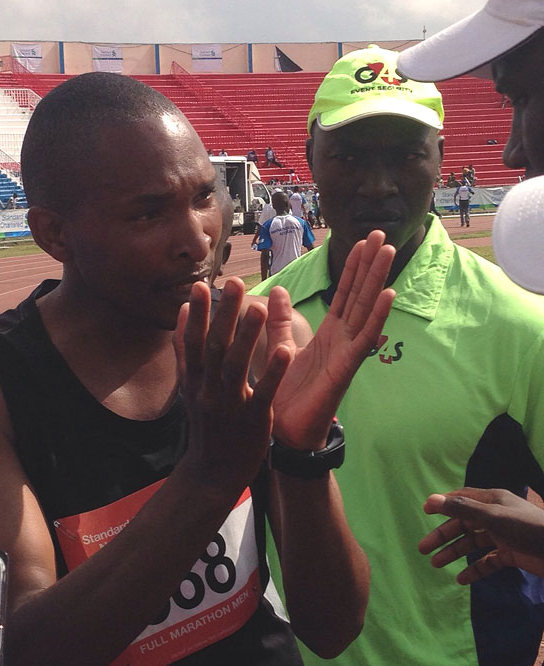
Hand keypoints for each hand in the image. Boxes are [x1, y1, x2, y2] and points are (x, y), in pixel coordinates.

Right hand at [174, 278, 290, 496]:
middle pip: (215, 347)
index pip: (193, 342)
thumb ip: (187, 354)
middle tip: (234, 283)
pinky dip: (273, 372)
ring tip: (258, 308)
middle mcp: (208, 390)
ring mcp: (230, 405)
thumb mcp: (189, 390)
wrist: (213, 473)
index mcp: (194, 382)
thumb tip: (183, 315)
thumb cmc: (205, 426)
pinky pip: (264, 393)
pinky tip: (284, 350)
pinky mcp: (253, 420)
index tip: (200, 286)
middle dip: (224, 315)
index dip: (197, 314)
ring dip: (247, 337)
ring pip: (236, 367)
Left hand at [265, 229, 395, 448]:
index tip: (361, 240)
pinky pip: (365, 338)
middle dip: (371, 265)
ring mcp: (348, 352)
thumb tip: (277, 290)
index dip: (353, 268)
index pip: (344, 294)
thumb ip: (279, 320)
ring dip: (378, 280)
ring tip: (388, 252)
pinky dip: (377, 316)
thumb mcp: (280, 347)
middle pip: (360, 295)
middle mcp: (343, 339)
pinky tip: (388, 294)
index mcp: (329, 333)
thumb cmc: (286, 393)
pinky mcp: (347, 367)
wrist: (285, 431)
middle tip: (383, 234)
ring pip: (366, 309)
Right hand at [418, 488, 543, 581]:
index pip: (462, 498)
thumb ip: (461, 508)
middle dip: (443, 536)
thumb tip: (430, 499)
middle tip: (423, 549)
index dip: (443, 504)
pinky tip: (461, 578)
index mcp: (492, 501)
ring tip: (436, 564)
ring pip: (473, 543)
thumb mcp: (492, 516)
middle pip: (463, 524)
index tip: (424, 511)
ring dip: (454, 553)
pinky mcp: (511, 555)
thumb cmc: (526, 529)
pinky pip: (488, 561)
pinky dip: (474, 569)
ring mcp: (503, 536)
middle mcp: (496, 516)